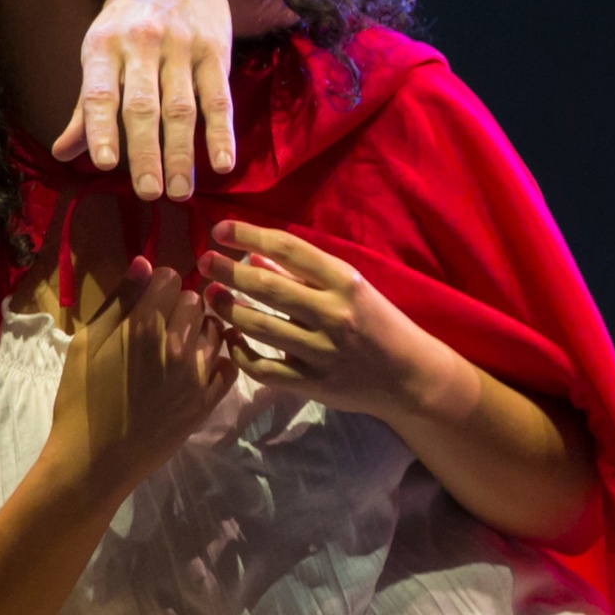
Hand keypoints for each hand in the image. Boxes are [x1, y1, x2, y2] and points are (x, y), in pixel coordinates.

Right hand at [47, 258, 235, 497]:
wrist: (94, 460)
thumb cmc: (82, 399)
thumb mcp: (86, 343)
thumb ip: (119, 302)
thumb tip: (144, 263)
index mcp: (144, 325)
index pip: (170, 278)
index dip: (157, 284)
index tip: (148, 299)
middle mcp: (179, 345)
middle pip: (196, 301)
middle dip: (179, 305)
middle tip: (160, 324)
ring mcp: (198, 375)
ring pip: (215, 329)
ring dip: (199, 330)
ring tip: (177, 347)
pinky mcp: (208, 401)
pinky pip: (227, 365)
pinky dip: (216, 359)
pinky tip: (196, 366)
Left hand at [57, 0, 236, 199]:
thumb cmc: (128, 18)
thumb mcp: (99, 50)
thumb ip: (84, 106)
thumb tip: (62, 154)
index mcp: (102, 45)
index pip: (99, 92)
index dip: (101, 128)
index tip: (104, 165)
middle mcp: (141, 42)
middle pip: (143, 106)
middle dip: (145, 152)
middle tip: (148, 193)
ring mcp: (181, 45)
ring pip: (181, 107)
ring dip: (181, 153)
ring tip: (179, 191)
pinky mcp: (215, 48)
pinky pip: (218, 96)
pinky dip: (221, 133)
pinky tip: (222, 163)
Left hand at [200, 222, 454, 421]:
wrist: (410, 376)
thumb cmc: (378, 322)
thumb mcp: (350, 289)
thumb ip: (304, 274)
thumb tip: (254, 255)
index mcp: (345, 281)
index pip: (288, 249)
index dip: (249, 235)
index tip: (220, 230)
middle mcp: (333, 313)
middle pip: (267, 287)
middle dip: (228, 271)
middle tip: (204, 262)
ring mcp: (322, 351)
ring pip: (259, 327)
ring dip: (227, 309)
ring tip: (209, 297)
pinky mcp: (314, 384)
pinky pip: (264, 369)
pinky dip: (241, 353)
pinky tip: (229, 339)